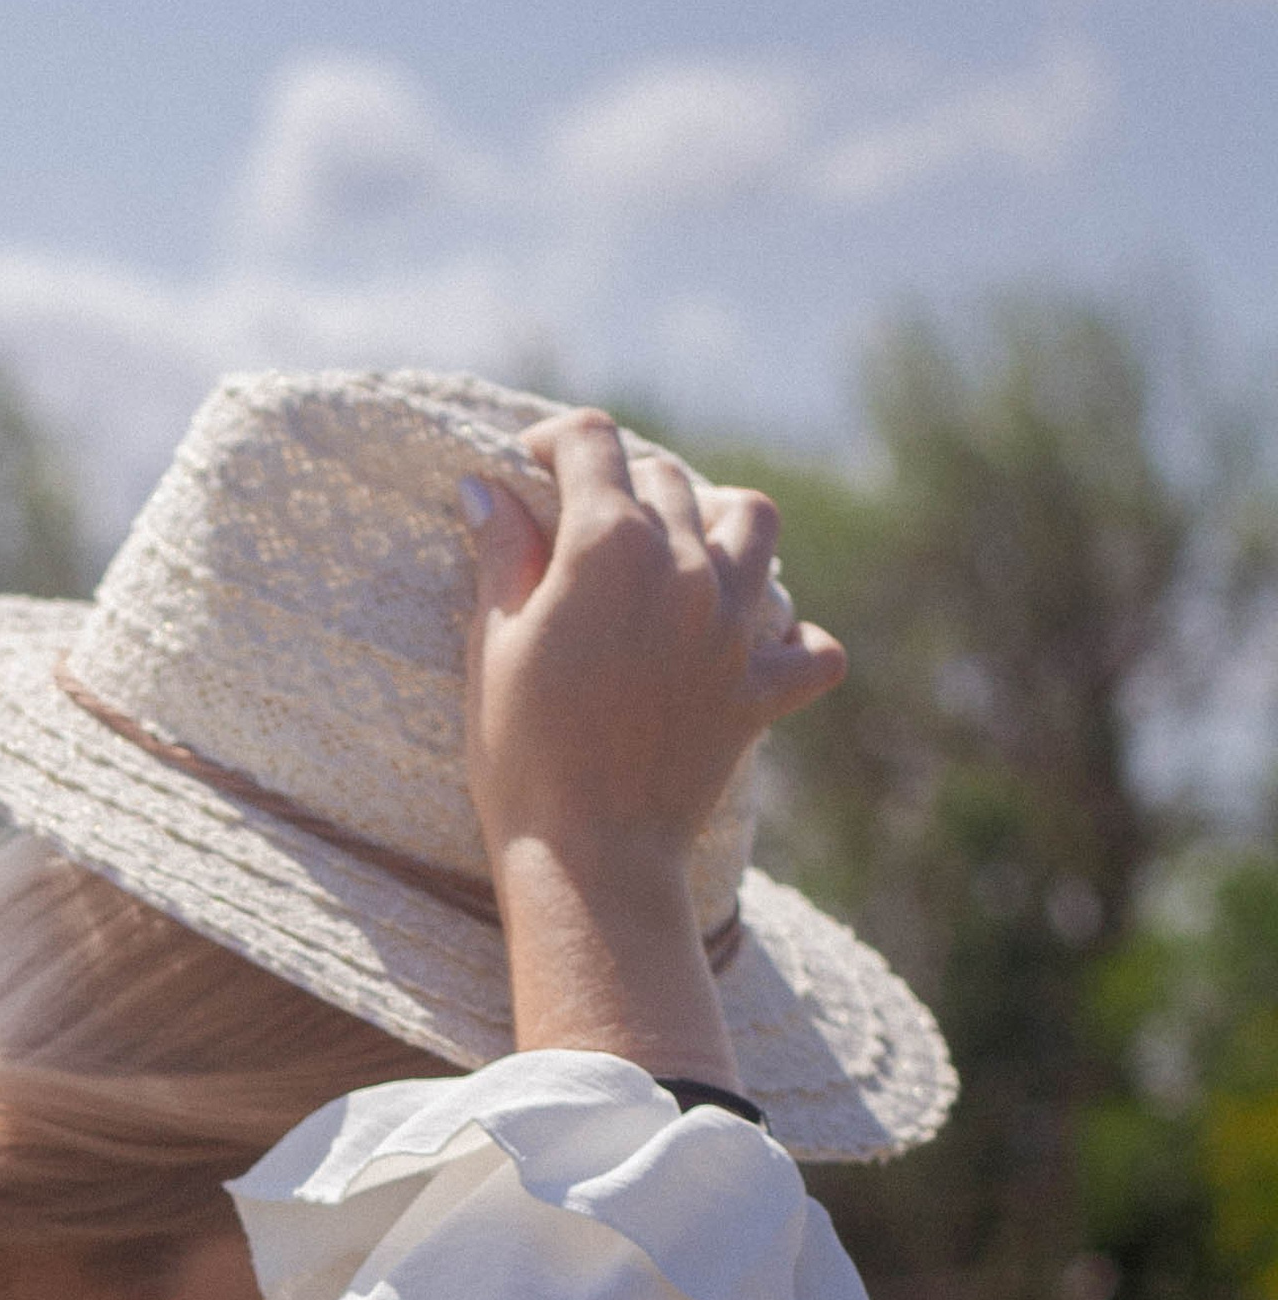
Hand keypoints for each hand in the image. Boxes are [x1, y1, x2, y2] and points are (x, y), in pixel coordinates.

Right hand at [463, 407, 843, 891]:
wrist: (587, 859)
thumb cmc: (520, 754)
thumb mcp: (494, 644)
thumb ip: (502, 553)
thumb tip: (485, 484)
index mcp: (610, 546)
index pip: (592, 443)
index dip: (556, 440)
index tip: (532, 462)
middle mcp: (685, 568)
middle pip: (668, 477)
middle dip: (624, 483)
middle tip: (589, 523)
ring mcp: (734, 628)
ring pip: (755, 524)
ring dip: (722, 520)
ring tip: (688, 549)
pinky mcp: (762, 691)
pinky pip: (812, 646)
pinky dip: (795, 637)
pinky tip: (759, 643)